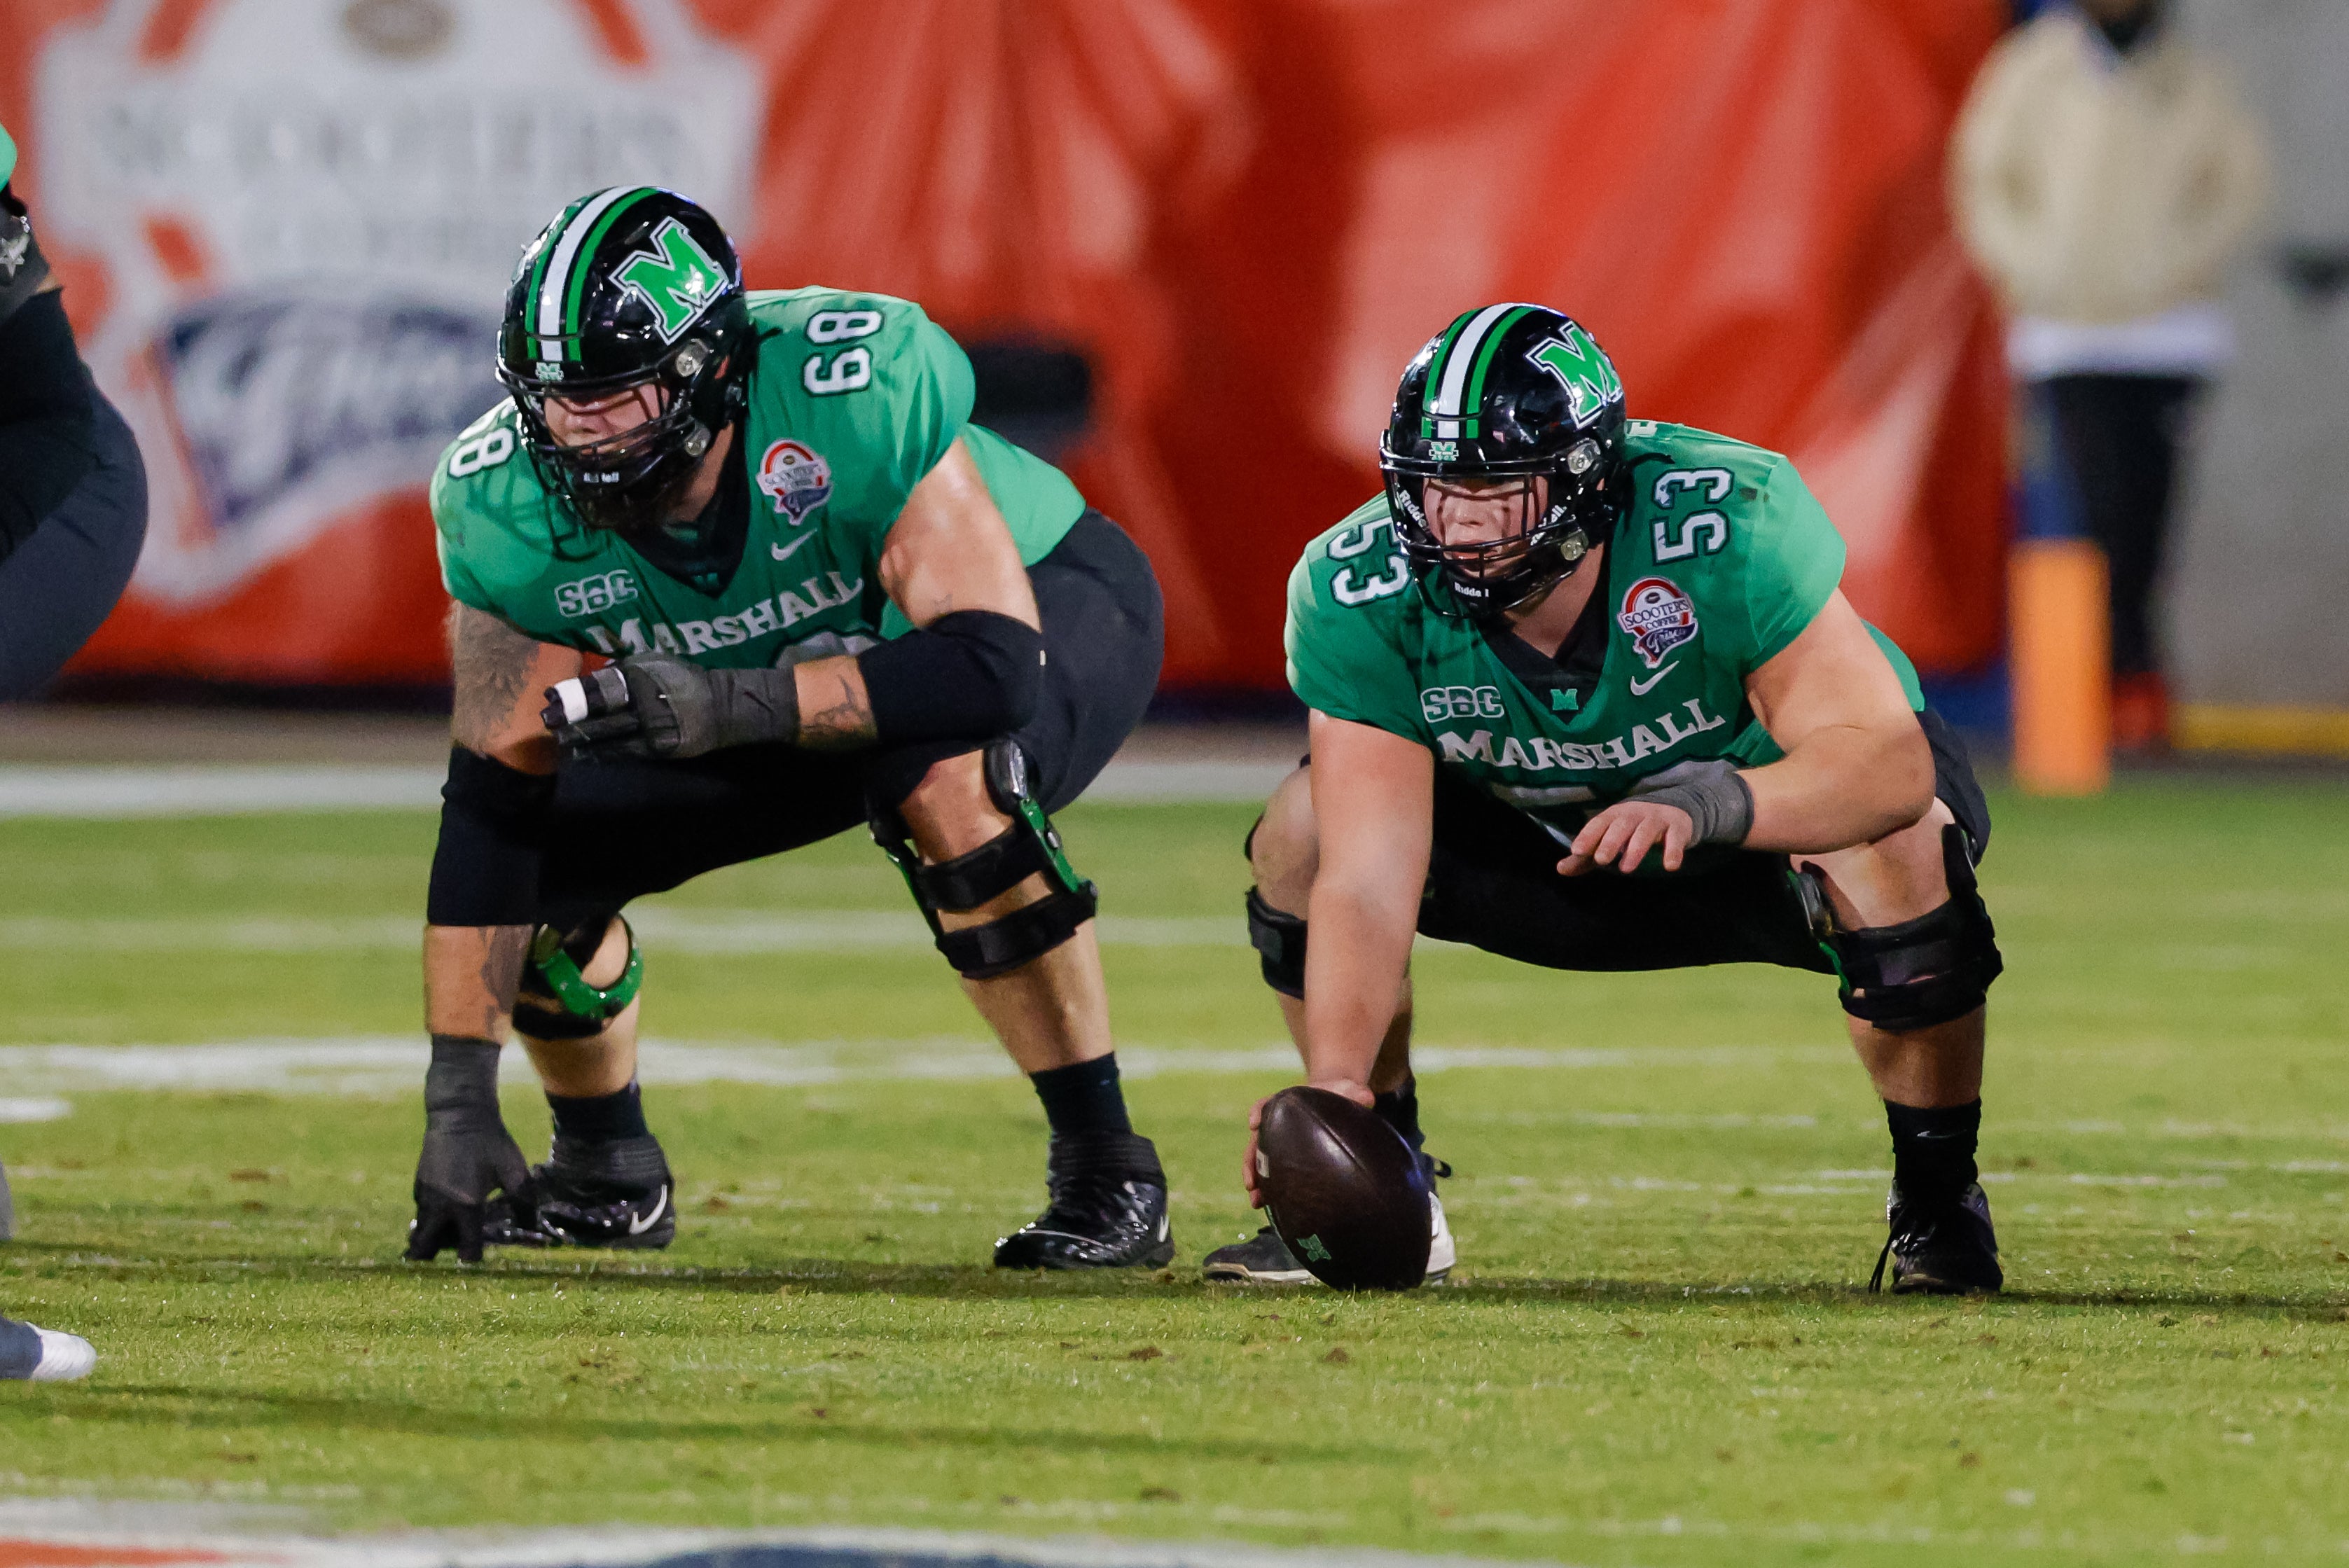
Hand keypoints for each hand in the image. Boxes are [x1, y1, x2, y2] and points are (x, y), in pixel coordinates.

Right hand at [405, 1040, 535, 1262]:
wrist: (459, 1113)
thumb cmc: (492, 1143)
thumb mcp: (515, 1172)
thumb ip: (524, 1204)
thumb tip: (534, 1229)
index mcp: (466, 1207)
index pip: (466, 1253)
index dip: (475, 1260)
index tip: (483, 1259)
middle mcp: (439, 1208)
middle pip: (425, 1252)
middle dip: (437, 1261)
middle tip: (457, 1254)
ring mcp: (424, 1197)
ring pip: (421, 1234)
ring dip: (434, 1239)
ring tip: (455, 1235)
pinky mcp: (418, 1186)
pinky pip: (421, 1215)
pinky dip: (432, 1221)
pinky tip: (450, 1212)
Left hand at [542, 659, 713, 760]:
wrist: (720, 705)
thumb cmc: (683, 680)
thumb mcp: (656, 662)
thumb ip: (626, 667)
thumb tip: (593, 674)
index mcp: (638, 673)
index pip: (598, 684)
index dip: (572, 692)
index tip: (549, 697)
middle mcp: (641, 698)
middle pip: (598, 710)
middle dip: (570, 718)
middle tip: (547, 723)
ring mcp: (650, 725)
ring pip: (608, 733)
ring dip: (581, 738)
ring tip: (560, 742)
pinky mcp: (658, 746)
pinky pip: (624, 751)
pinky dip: (602, 754)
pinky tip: (584, 756)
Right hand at [1243, 1077, 1373, 1206]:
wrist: (1336, 1100)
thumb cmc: (1340, 1094)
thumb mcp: (1348, 1090)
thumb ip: (1356, 1092)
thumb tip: (1367, 1098)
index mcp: (1285, 1103)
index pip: (1265, 1104)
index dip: (1258, 1111)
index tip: (1254, 1122)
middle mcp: (1275, 1123)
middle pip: (1255, 1141)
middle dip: (1250, 1162)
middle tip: (1251, 1183)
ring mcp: (1277, 1141)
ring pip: (1258, 1161)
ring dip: (1256, 1181)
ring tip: (1257, 1202)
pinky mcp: (1284, 1157)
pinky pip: (1271, 1172)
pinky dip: (1269, 1189)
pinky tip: (1270, 1207)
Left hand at [1558, 799, 1694, 875]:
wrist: (1673, 811)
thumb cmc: (1631, 830)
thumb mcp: (1608, 841)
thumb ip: (1586, 858)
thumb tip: (1560, 869)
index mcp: (1614, 815)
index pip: (1599, 823)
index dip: (1588, 835)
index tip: (1576, 851)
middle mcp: (1634, 813)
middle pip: (1621, 825)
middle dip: (1610, 841)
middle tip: (1601, 860)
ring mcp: (1657, 818)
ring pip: (1646, 831)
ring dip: (1636, 848)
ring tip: (1626, 869)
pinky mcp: (1678, 827)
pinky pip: (1676, 838)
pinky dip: (1674, 851)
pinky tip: (1670, 867)